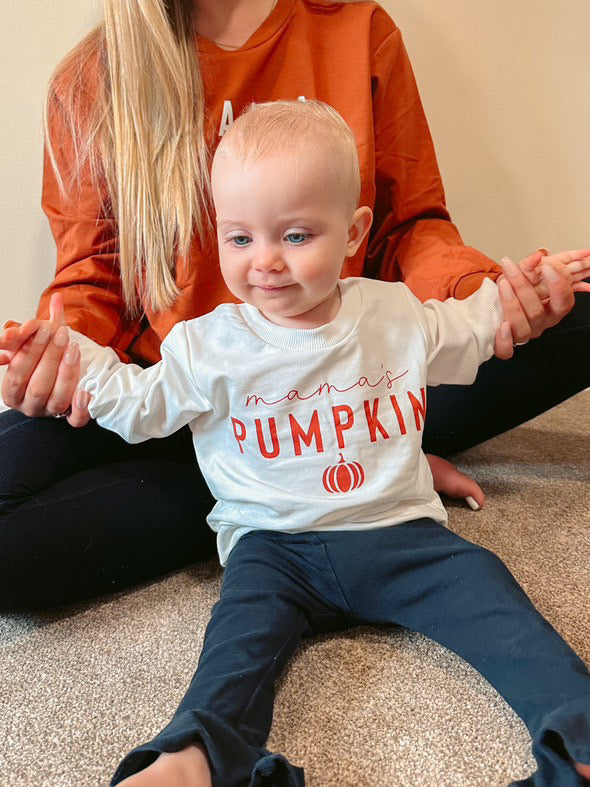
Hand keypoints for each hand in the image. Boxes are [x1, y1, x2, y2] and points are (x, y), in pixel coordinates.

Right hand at [0, 293, 83, 418]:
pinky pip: (75, 420)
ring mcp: (50, 413)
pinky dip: (80, 407)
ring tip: (73, 349)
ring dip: (65, 373)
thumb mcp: (41, 343)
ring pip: (56, 400)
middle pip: (37, 386)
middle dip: (49, 357)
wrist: (69, 376)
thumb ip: (45, 324)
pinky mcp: (70, 419)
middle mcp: (29, 404)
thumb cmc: (47, 360)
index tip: (44, 327)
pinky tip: (86, 391)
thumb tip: (56, 299)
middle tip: (60, 333)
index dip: (29, 351)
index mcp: (12, 389)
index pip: (17, 373)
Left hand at [493, 248, 588, 359]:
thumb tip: (537, 256)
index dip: (558, 286)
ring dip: (511, 304)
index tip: (546, 267)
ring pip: (522, 327)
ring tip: (502, 284)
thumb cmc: (513, 291)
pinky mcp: (506, 345)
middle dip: (524, 288)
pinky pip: (506, 350)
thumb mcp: (524, 274)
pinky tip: (502, 326)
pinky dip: (504, 340)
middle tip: (511, 268)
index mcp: (551, 309)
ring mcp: (522, 334)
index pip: (563, 302)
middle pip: (537, 312)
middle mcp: (539, 323)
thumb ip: (531, 264)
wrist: (490, 306)